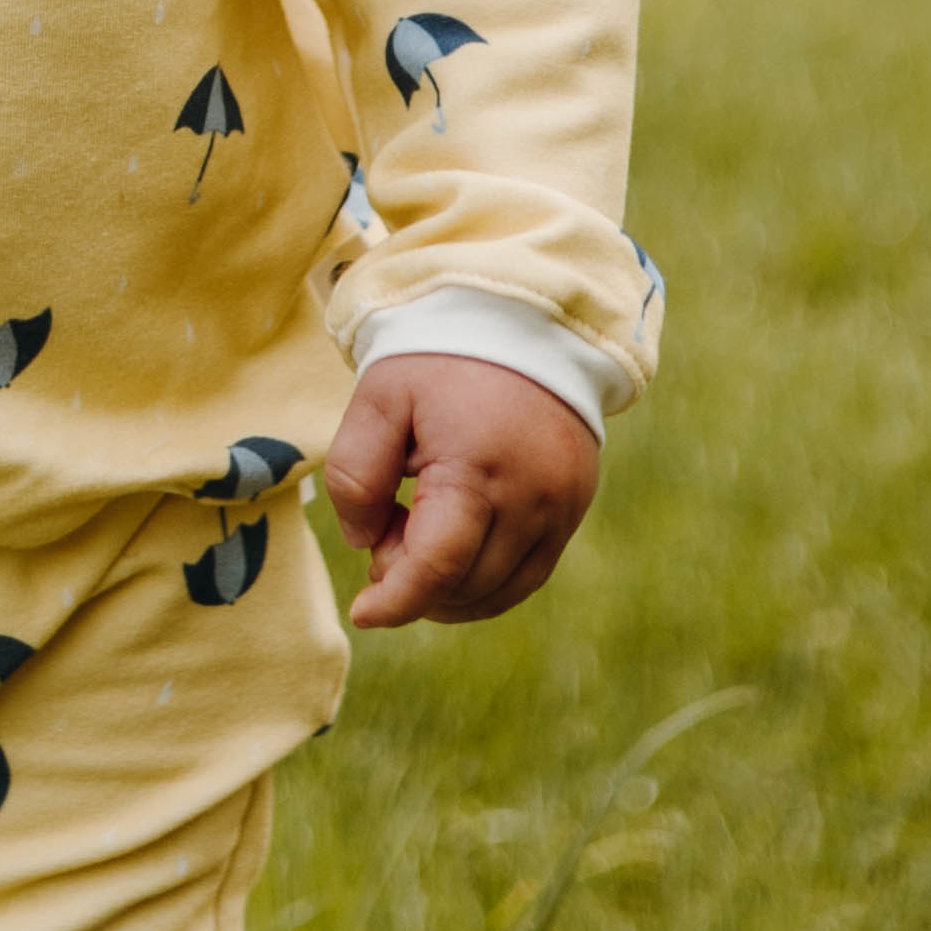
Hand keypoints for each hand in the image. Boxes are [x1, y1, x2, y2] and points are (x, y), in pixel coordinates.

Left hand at [323, 355, 599, 631]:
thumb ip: (355, 474)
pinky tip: (457, 549)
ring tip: (419, 528)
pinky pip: (531, 573)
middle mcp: (533, 498)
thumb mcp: (379, 399)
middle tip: (387, 523)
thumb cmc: (440, 357)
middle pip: (466, 585)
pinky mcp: (575, 507)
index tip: (362, 612)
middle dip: (415, 579)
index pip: (436, 568)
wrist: (522, 318)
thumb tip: (366, 545)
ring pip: (502, 591)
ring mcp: (563, 507)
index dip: (394, 601)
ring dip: (452, 588)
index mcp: (478, 469)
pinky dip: (488, 580)